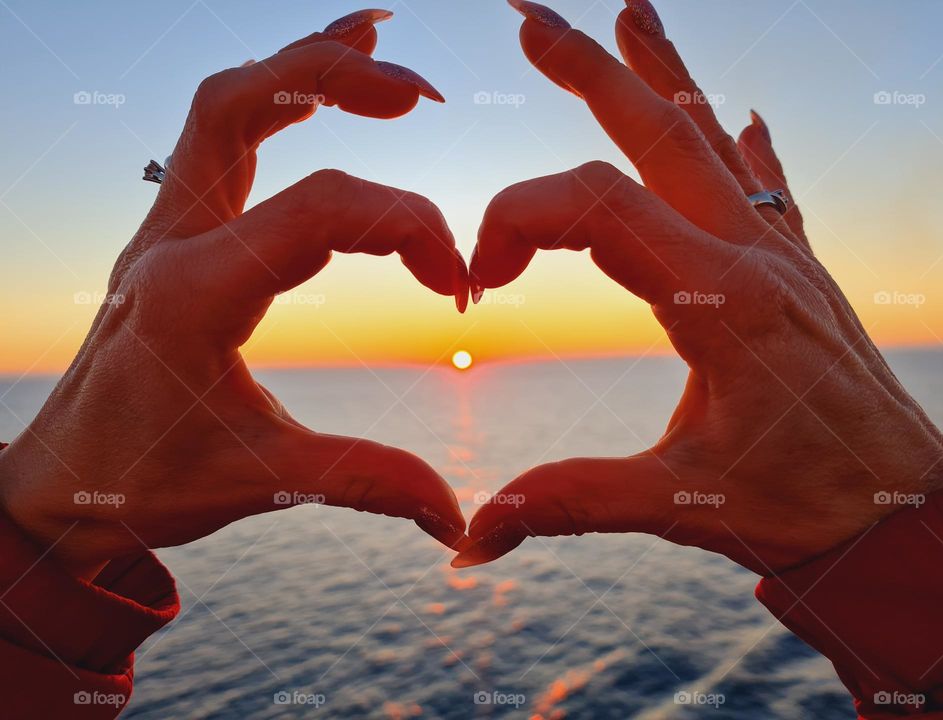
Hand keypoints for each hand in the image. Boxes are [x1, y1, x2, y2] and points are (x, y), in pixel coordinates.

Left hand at [0, 10, 468, 580]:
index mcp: (194, 293)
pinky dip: (274, 101)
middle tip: (421, 96)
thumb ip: (365, 484)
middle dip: (336, 80)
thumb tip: (456, 517)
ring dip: (301, 70)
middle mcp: (169, 241)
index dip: (410, 230)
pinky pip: (218, 139)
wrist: (57, 484)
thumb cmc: (142, 483)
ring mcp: (162, 230)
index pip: (320, 212)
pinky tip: (317, 95)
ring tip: (375, 48)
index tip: (460, 286)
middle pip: (241, 103)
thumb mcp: (261, 481)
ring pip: (224, 106)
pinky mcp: (171, 236)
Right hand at [454, 0, 942, 573]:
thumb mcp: (682, 506)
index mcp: (722, 300)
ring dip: (662, 75)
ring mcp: (785, 254)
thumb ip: (574, 501)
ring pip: (713, 139)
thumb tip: (475, 536)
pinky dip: (742, 140)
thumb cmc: (806, 506)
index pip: (596, 208)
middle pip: (658, 133)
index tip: (479, 279)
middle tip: (532, 19)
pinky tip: (741, 111)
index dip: (515, 224)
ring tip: (631, 14)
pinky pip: (768, 182)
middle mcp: (756, 255)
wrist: (909, 513)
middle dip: (588, 70)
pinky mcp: (800, 272)